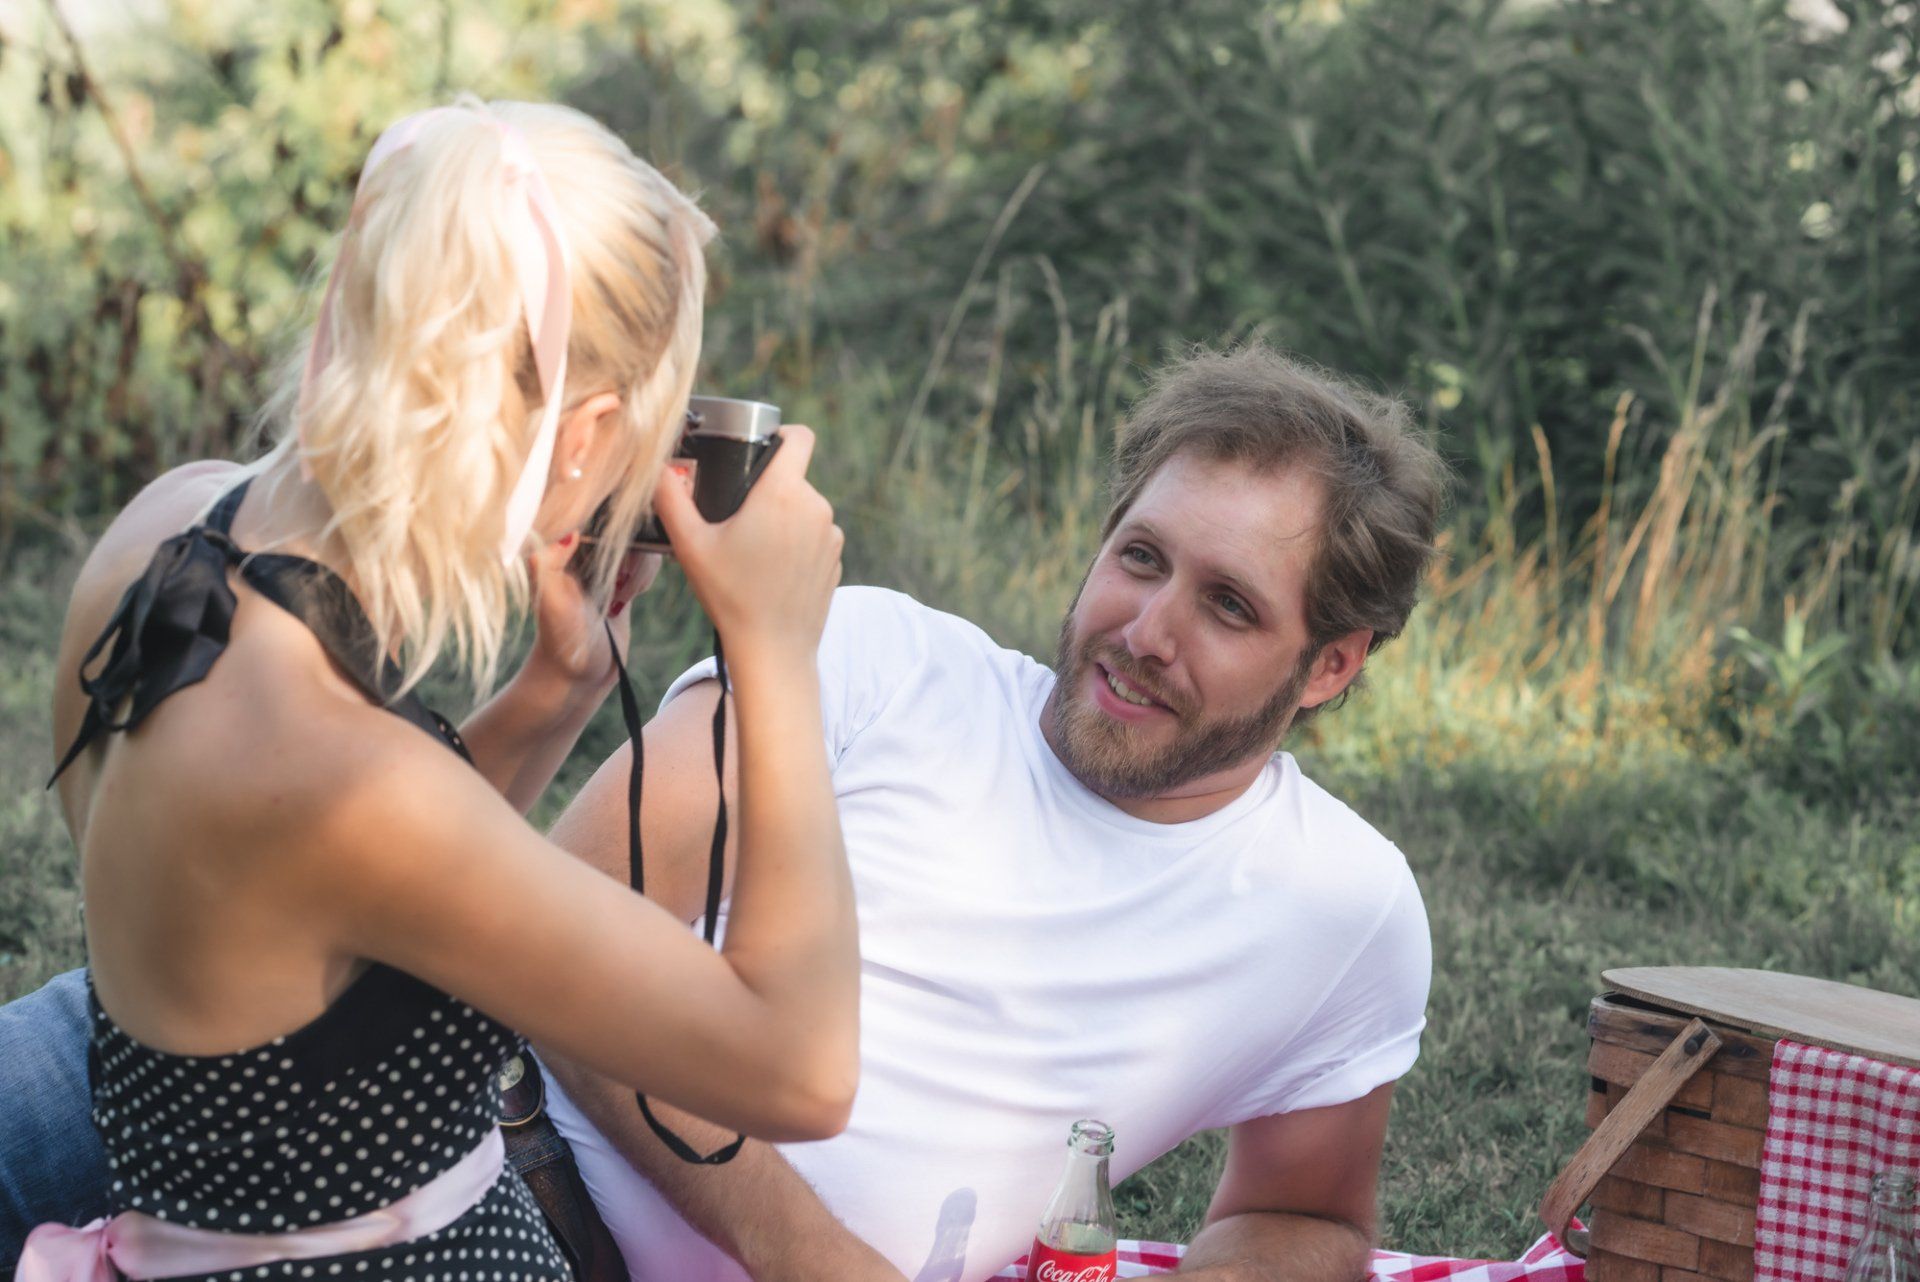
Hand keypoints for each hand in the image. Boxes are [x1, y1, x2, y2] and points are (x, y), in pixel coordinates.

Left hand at [524, 532, 660, 694]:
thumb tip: (572, 529)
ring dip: (640, 565)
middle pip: (621, 516)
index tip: (612, 557)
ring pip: (640, 534)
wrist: (578, 673)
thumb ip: (548, 562)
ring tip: (622, 594)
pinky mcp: (622, 570)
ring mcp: (602, 557)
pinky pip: (647, 554)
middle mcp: (579, 544)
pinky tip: (628, 596)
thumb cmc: (559, 639)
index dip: (611, 524)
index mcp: (557, 543)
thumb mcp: (550, 602)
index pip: (590, 506)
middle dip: (631, 548)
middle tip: (618, 580)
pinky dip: (645, 573)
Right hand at [654, 424, 842, 660]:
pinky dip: (797, 544)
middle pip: (793, 477)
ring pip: (804, 508)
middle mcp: (816, 506)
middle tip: (737, 519)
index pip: (800, 437)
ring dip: (782, 518)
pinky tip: (773, 570)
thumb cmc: (731, 596)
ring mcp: (831, 534)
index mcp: (783, 492)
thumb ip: (670, 497)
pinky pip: (815, 535)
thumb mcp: (690, 545)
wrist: (774, 649)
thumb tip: (656, 468)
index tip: (762, 446)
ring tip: (753, 550)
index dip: (782, 434)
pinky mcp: (837, 558)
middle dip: (767, 490)